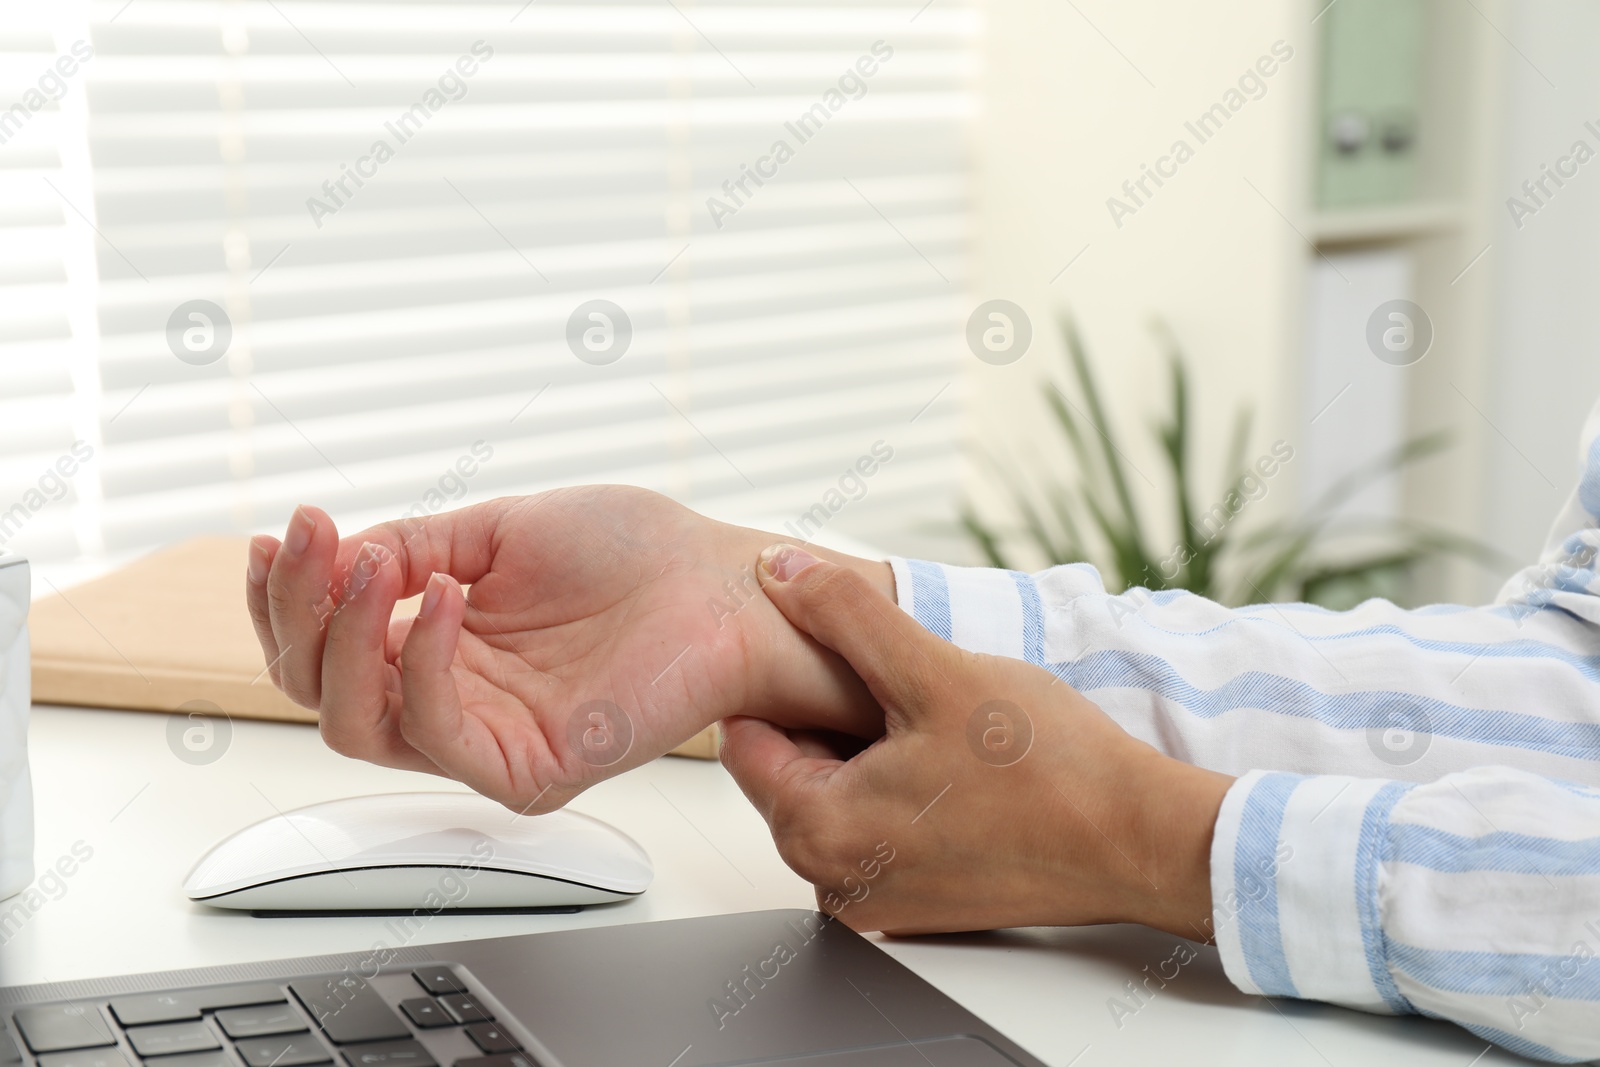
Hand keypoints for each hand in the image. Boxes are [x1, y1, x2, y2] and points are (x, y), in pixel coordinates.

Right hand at [244, 487, 892, 812]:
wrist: (723, 584)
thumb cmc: (634, 555)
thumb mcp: (498, 529)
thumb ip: (411, 547)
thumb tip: (330, 558)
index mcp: (439, 646)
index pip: (324, 649)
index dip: (286, 597)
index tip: (284, 530)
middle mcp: (452, 699)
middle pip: (320, 692)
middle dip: (295, 612)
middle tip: (309, 540)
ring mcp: (485, 739)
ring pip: (355, 724)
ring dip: (343, 636)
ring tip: (369, 563)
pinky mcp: (526, 769)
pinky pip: (438, 733)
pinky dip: (420, 662)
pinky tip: (445, 595)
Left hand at [720, 544, 1232, 938]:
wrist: (1138, 840)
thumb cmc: (1048, 769)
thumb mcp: (933, 669)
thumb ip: (841, 614)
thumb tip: (777, 573)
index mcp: (816, 831)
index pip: (744, 739)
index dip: (784, 685)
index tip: (835, 659)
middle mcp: (833, 882)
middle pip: (789, 771)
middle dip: (830, 720)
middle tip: (902, 688)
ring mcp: (876, 902)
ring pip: (835, 798)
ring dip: (867, 753)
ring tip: (934, 724)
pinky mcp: (917, 906)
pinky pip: (878, 831)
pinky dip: (899, 792)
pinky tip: (953, 765)